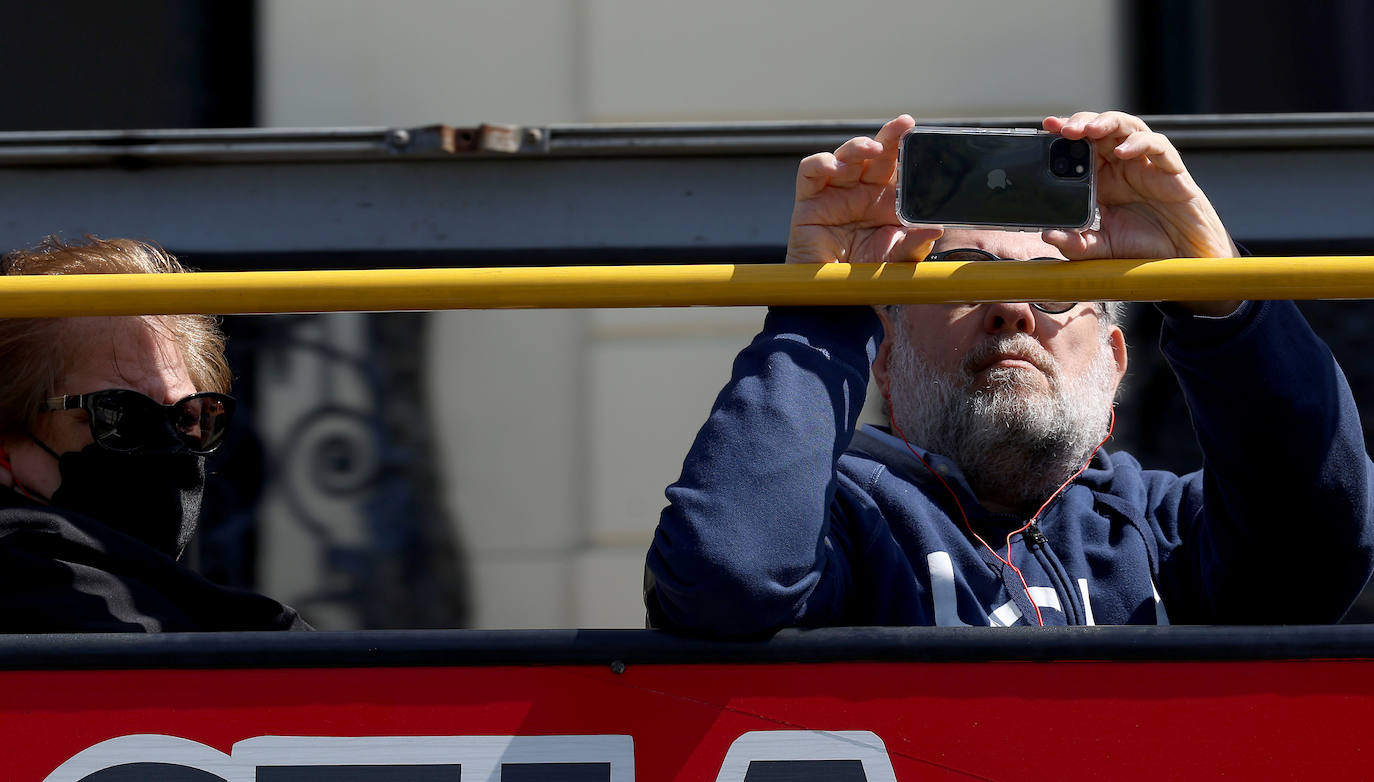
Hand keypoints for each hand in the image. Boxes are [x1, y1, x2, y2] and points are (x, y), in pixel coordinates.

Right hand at [785, 115, 942, 264]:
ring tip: (870, 149)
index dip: (907, 149)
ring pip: (845, 155)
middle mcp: (861, 192)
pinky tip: (836, 169)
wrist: (829, 298)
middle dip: (889, 137)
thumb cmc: (863, 277)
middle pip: (875, 155)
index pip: (897, 167)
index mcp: (885, 201)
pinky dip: (822, 163)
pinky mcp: (809, 201)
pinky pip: (811, 171)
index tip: (920, 135)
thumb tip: (935, 228)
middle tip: (902, 126)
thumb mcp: (895, 261)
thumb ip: (914, 245)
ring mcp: (834, 193)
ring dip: (858, 147)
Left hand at [1042, 111, 1240, 315]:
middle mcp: (1121, 166)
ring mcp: (1145, 164)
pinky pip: (1157, 146)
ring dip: (1108, 123)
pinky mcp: (1170, 169)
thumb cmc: (1141, 247)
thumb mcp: (1099, 248)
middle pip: (1101, 129)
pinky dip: (1140, 143)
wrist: (1178, 258)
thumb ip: (1074, 243)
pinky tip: (1124, 152)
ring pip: (1127, 128)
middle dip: (1081, 123)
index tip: (1046, 127)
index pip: (1081, 146)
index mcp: (1101, 178)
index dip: (1065, 134)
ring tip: (1090, 130)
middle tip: (1064, 129)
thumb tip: (1047, 235)